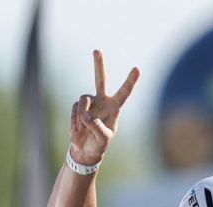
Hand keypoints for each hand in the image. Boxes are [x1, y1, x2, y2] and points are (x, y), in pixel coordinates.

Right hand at [69, 50, 139, 165]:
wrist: (85, 149)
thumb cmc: (99, 144)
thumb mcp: (102, 139)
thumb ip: (96, 127)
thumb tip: (86, 114)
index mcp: (114, 108)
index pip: (124, 93)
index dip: (130, 81)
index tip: (137, 69)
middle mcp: (102, 101)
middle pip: (100, 79)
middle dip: (98, 65)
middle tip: (97, 50)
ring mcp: (90, 103)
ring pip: (83, 99)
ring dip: (81, 115)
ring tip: (81, 129)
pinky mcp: (78, 107)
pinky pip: (75, 108)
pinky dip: (74, 120)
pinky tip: (77, 131)